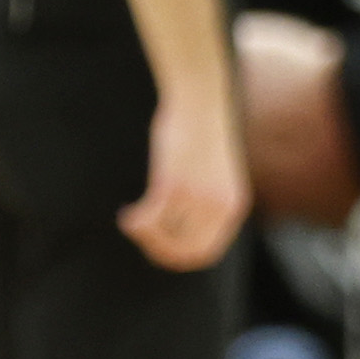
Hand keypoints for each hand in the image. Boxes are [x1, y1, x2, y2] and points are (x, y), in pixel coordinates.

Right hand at [124, 87, 249, 271]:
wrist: (200, 101)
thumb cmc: (203, 134)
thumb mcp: (214, 173)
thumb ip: (206, 201)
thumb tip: (181, 225)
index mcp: (231, 206)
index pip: (205, 252)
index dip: (180, 257)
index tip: (160, 248)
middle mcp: (217, 207)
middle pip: (183, 252)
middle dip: (158, 251)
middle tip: (141, 236)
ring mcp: (195, 197)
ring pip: (163, 236)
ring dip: (143, 234)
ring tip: (133, 220)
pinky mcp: (172, 184)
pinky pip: (149, 219)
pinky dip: (135, 222)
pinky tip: (128, 213)